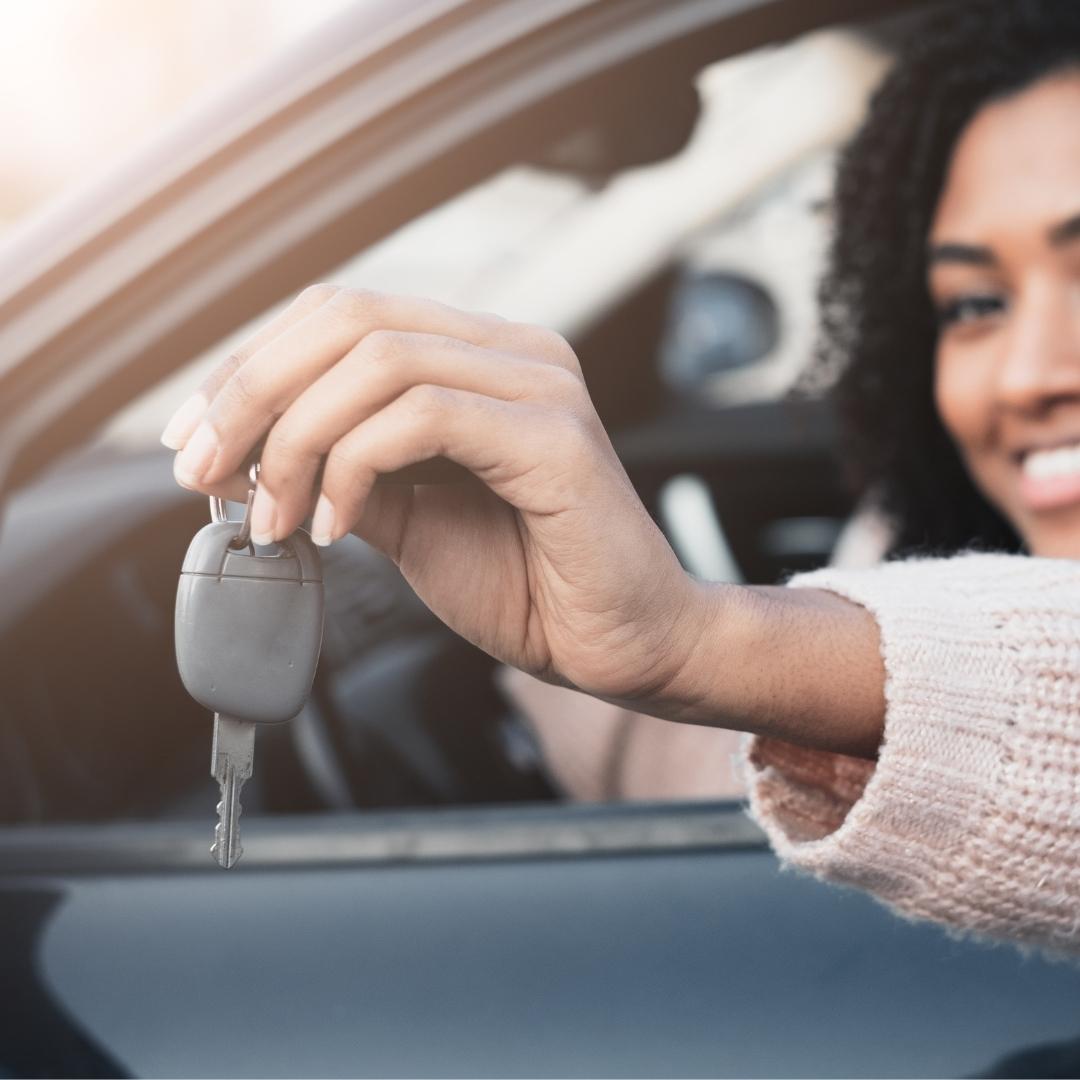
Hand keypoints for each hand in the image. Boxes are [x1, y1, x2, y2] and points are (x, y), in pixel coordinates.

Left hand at [162, 285, 697, 705]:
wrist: (623, 644)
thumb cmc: (529, 584)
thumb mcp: (406, 522)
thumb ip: (333, 474)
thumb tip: (235, 454)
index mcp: (477, 359)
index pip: (341, 318)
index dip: (252, 367)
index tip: (192, 439)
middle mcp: (511, 352)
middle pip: (347, 318)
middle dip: (252, 391)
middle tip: (202, 467)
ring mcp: (539, 383)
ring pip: (376, 358)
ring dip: (295, 437)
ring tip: (274, 517)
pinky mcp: (555, 433)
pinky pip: (423, 415)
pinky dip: (353, 466)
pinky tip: (333, 525)